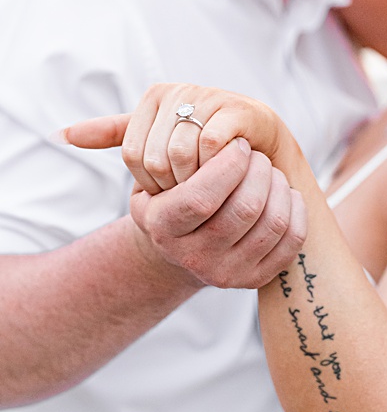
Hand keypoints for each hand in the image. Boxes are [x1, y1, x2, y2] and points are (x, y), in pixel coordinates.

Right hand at [63, 106, 307, 289]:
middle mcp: (193, 257)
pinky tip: (286, 192)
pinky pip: (291, 240)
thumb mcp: (146, 175)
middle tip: (256, 154)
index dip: (227, 164)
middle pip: (243, 209)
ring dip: (278, 185)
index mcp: (163, 227)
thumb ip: (118, 144)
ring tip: (269, 169)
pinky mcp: (257, 278)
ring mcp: (227, 273)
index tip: (236, 144)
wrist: (187, 246)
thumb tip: (66, 133)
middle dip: (258, 171)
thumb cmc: (170, 196)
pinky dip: (295, 209)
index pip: (200, 197)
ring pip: (271, 222)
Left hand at [66, 83, 292, 194]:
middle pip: (154, 157)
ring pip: (179, 154)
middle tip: (194, 189)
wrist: (266, 148)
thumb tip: (62, 134)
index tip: (172, 188)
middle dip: (173, 184)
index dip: (151, 182)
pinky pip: (209, 147)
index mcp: (157, 96)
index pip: (133, 153)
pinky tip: (229, 172)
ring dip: (195, 180)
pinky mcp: (239, 109)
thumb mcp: (159, 142)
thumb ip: (116, 135)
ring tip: (211, 182)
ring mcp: (211, 96)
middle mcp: (181, 90)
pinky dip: (217, 168)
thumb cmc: (211, 147)